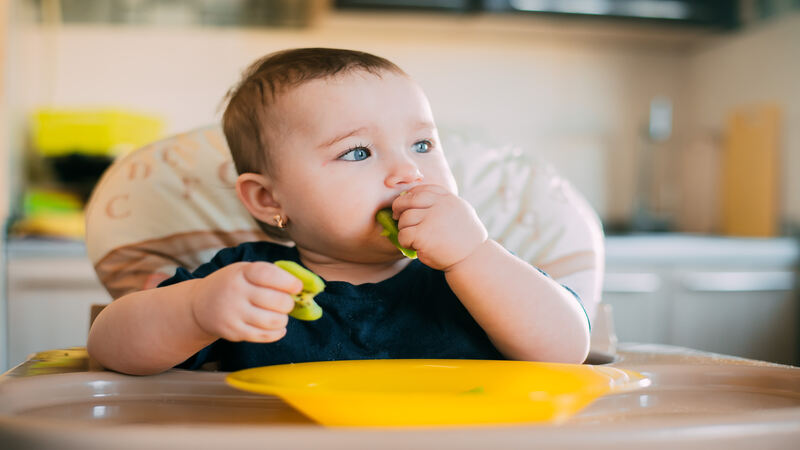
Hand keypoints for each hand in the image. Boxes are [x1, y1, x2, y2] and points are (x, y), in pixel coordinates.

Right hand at [188, 262, 302, 342]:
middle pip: (277, 301)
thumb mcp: (245, 271)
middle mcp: (236, 292)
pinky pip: (265, 336)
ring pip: (274, 321)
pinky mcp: (234, 332)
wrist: (200, 305)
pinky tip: (277, 327)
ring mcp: (234, 314)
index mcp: (242, 273)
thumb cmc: (232, 284)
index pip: (268, 275)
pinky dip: (278, 332)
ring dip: (283, 319)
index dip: (288, 282)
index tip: (297, 287)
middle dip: (289, 303)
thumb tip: (306, 284)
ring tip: (280, 315)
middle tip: (286, 303)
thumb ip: (272, 275)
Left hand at [392, 184, 487, 270]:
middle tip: (397, 217)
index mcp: (447, 198)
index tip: (407, 205)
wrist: (472, 259)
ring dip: (404, 229)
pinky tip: (413, 246)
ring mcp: (431, 219)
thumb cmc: (463, 238)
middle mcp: (440, 205)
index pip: (421, 190)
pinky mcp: (423, 235)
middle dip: (398, 207)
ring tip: (413, 237)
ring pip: (404, 218)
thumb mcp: (458, 212)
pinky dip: (404, 242)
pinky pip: (403, 234)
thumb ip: (440, 204)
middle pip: (408, 200)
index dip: (410, 196)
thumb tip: (410, 198)